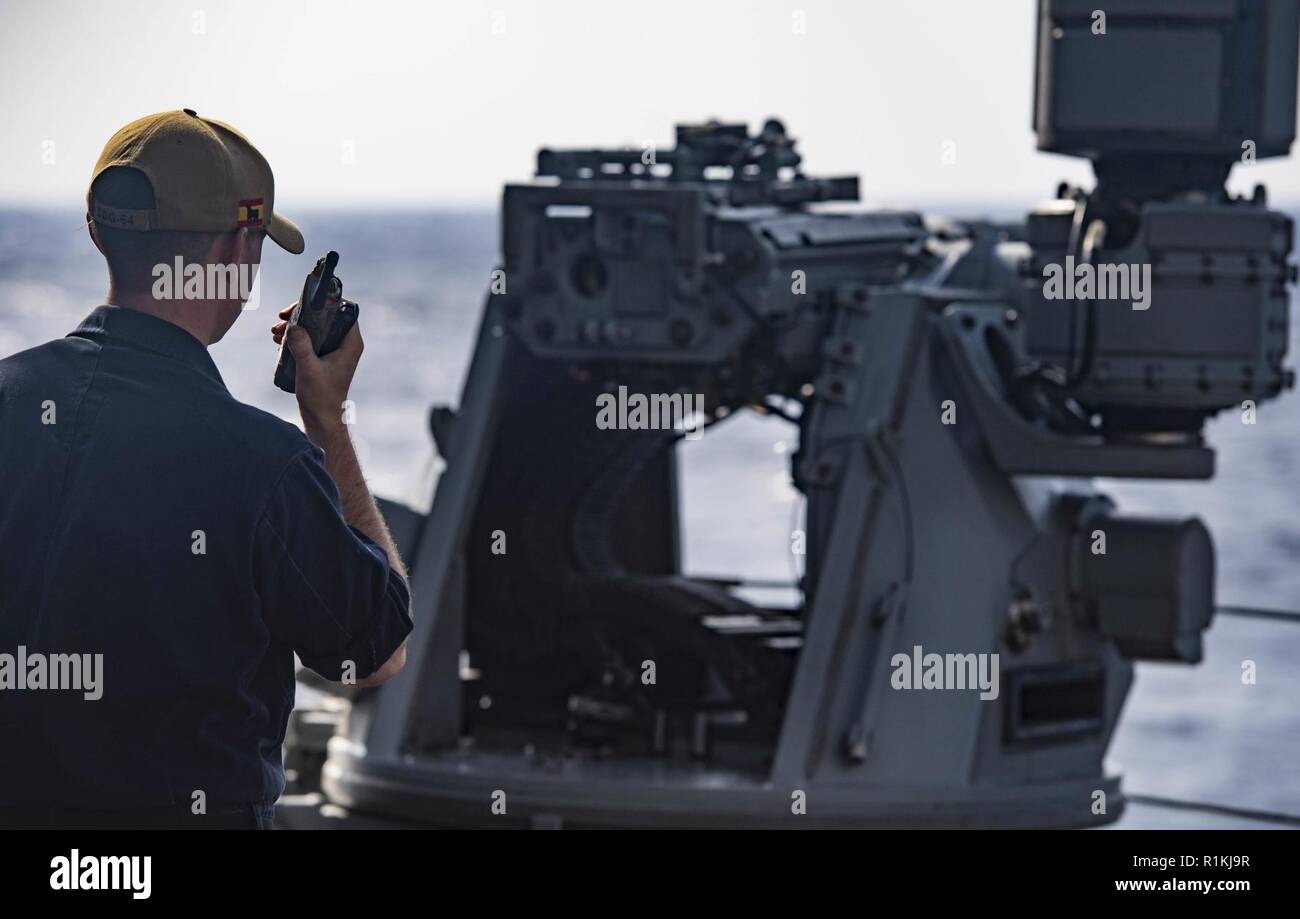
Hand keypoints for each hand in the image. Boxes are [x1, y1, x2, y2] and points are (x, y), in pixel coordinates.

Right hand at [271, 301, 362, 432]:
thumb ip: (302, 347)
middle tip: (282, 317)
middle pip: (326, 315)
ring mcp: (334, 350)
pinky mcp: (323, 357)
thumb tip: (293, 326)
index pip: (345, 310)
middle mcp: (345, 344)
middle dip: (303, 313)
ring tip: (275, 331)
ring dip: (296, 325)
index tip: (304, 303)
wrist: (321, 419)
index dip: (326, 302)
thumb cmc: (321, 397)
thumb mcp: (309, 370)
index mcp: (351, 343)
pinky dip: (296, 336)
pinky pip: (310, 338)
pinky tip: (278, 339)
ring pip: (316, 327)